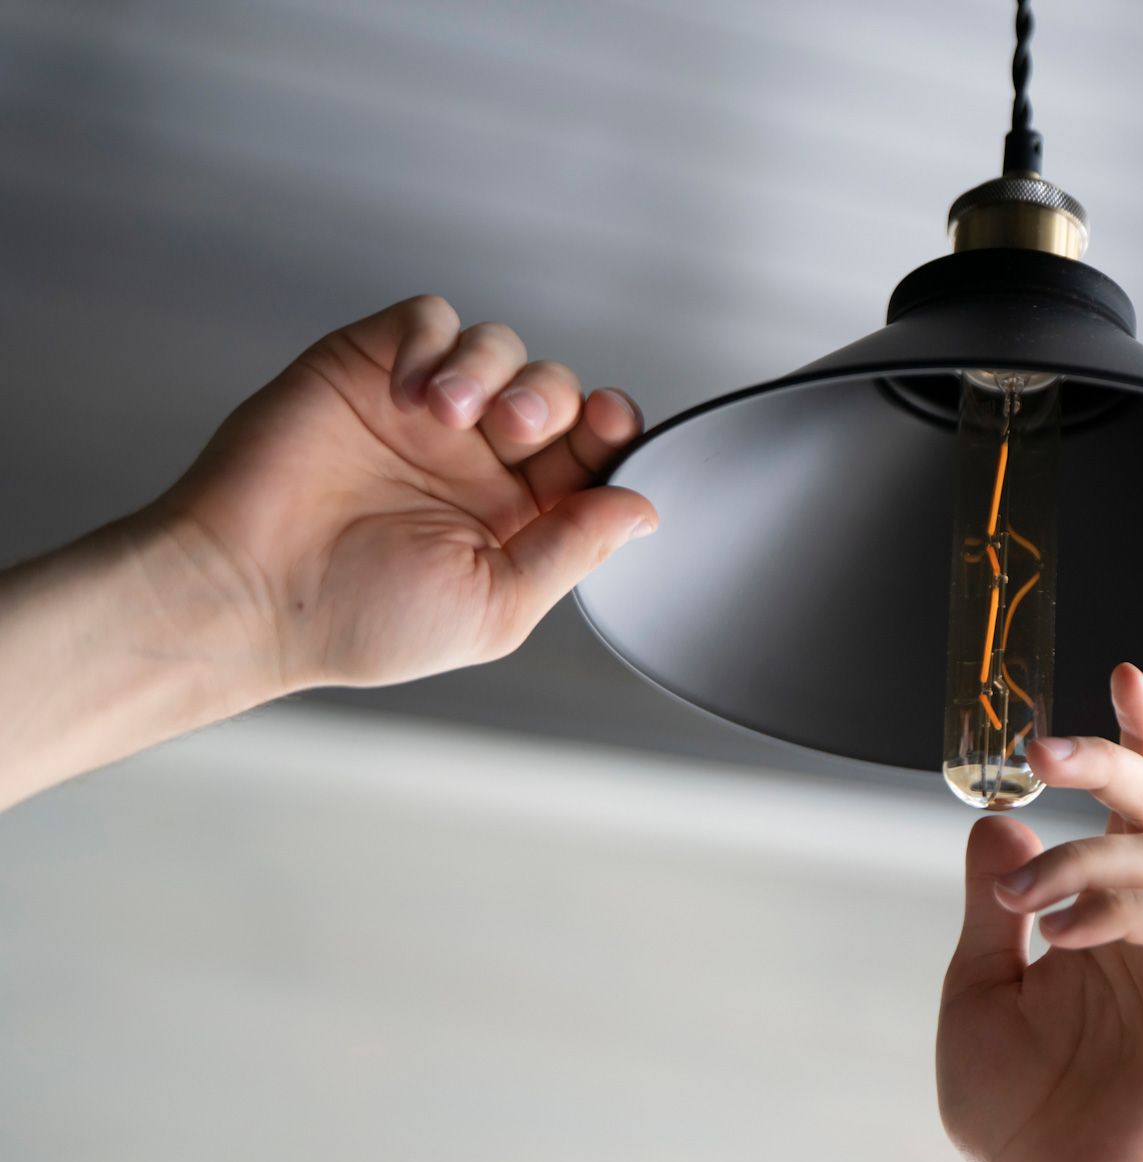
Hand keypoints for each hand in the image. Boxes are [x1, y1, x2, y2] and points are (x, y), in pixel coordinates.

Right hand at [0, 295, 657, 810]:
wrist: (250, 590)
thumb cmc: (363, 616)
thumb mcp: (495, 604)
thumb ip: (574, 548)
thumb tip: (646, 508)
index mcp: (517, 514)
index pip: (593, 454)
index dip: (614, 432)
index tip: (611, 427)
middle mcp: (476, 458)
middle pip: (557, 392)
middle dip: (556, 400)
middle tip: (519, 429)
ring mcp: (424, 409)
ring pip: (501, 347)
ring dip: (495, 369)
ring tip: (451, 415)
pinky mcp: (370, 366)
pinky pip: (431, 319)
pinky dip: (438, 342)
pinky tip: (413, 394)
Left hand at [937, 664, 1142, 1161]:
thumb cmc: (1013, 1108)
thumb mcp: (977, 987)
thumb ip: (991, 903)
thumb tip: (996, 820)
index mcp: (1109, 912)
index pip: (1135, 808)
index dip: (1138, 738)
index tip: (1120, 674)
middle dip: (1111, 761)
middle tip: (1043, 749)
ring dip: (1085, 857)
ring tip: (1025, 907)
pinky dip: (1117, 910)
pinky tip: (1063, 937)